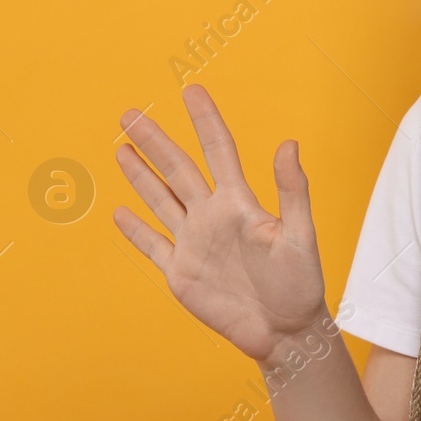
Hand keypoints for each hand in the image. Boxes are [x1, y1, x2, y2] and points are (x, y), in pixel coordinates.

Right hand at [112, 84, 328, 362]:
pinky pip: (153, 246)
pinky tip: (120, 212)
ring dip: (140, 175)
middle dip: (155, 141)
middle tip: (130, 113)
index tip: (191, 90)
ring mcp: (194, 243)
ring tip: (121, 147)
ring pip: (160, 200)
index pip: (218, 150)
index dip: (205, 121)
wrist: (285, 330)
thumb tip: (288, 142)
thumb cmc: (300, 282)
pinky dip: (135, 230)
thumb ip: (292, 190)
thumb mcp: (299, 234)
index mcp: (240, 203)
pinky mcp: (180, 273)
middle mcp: (212, 216)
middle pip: (177, 169)